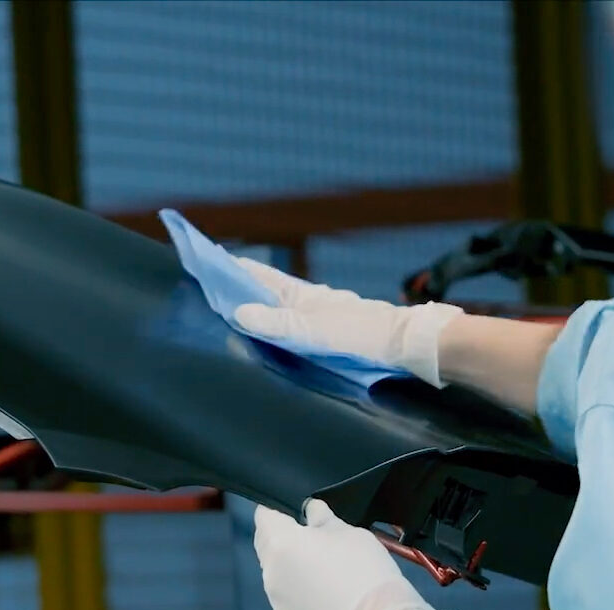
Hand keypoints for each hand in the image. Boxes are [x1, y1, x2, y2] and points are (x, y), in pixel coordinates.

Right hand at [232, 257, 463, 386]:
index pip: (257, 276)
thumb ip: (276, 323)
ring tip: (234, 312)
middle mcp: (307, 301)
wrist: (405, 344)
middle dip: (240, 289)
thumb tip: (238, 313)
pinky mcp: (331, 331)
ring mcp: (320, 315)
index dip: (232, 269)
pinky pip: (293, 324)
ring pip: (279, 308)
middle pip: (265, 291)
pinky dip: (276, 324)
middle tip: (212, 290)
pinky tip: (273, 334)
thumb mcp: (312, 331)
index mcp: (299, 294)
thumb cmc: (360, 334)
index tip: (207, 261)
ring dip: (258, 307)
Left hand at [254, 499, 433, 609]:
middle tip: (316, 544)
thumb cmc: (365, 572)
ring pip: (279, 580)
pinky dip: (304, 603)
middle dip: (285, 542)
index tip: (294, 514)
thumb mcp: (349, 532)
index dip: (278, 511)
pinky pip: (291, 608)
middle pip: (268, 549)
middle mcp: (271, 575)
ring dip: (295, 574)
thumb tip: (311, 511)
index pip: (264, 516)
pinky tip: (331, 604)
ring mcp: (278, 606)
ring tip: (328, 577)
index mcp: (281, 544)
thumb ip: (322, 518)